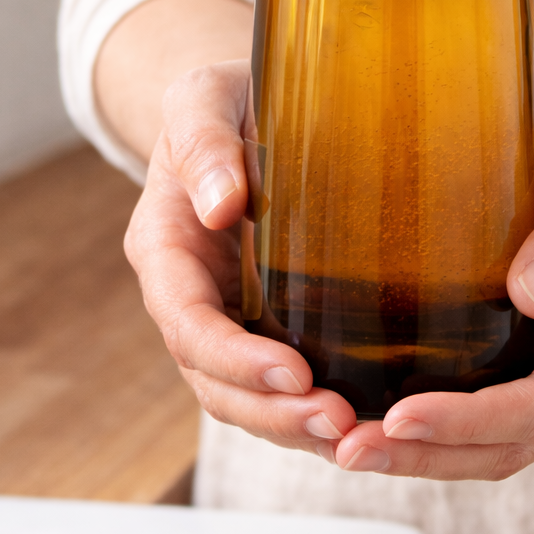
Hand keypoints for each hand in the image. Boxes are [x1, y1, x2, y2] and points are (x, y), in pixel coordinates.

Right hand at [124, 61, 358, 456]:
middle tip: (340, 423)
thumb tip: (220, 204)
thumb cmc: (226, 97)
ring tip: (357, 437)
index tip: (293, 373)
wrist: (246, 106)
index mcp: (164, 248)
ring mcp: (228, 316)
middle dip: (272, 412)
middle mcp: (189, 295)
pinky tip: (369, 421)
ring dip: (295, 426)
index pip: (188, 324)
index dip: (235, 359)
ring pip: (246, 398)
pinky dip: (314, 410)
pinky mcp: (269, 322)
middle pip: (215, 381)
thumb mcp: (204, 96)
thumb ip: (203, 141)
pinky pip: (282, 383)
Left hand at [332, 121, 533, 478]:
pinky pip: (483, 422)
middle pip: (510, 444)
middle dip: (429, 455)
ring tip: (347, 448)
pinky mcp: (532, 370)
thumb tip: (529, 294)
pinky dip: (431, 433)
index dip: (471, 421)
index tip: (401, 418)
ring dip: (421, 456)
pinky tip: (371, 419)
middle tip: (349, 450)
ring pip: (494, 447)